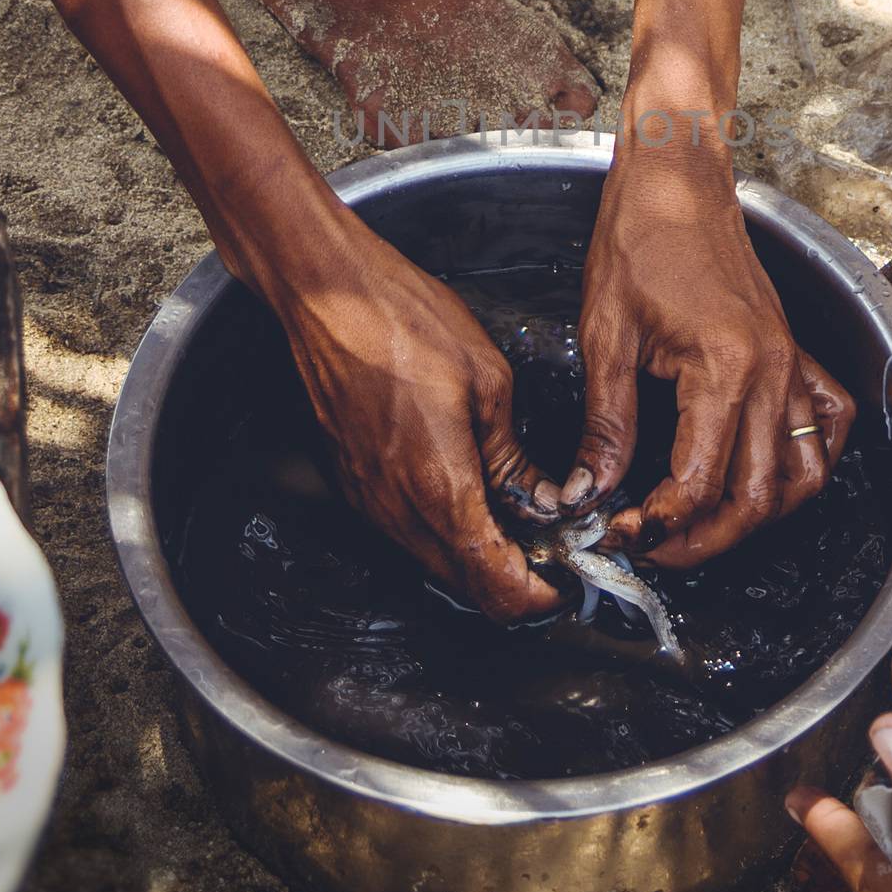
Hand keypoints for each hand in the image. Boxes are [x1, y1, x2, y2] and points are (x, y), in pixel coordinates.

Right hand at [271, 223, 563, 621]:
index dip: (537, 595)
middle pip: (465, 585)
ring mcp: (368, 498)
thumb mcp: (487, 379)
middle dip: (514, 579)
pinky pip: (405, 530)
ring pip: (433, 561)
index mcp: (439, 485)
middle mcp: (396, 506)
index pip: (495, 585)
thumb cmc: (402, 319)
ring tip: (517, 518)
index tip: (564, 580)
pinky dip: (444, 530)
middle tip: (551, 548)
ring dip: (478, 556)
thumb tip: (542, 498)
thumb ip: (514, 454)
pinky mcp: (353, 481)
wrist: (327, 295)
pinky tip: (469, 493)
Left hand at [568, 123, 852, 565]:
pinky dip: (810, 460)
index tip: (624, 534)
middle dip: (706, 538)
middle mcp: (772, 370)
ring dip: (760, 514)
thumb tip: (591, 491)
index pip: (701, 481)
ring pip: (803, 473)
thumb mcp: (606, 335)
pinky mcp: (793, 348)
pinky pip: (828, 422)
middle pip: (759, 495)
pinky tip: (772, 472)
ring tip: (705, 526)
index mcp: (723, 367)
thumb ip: (606, 424)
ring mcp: (791, 360)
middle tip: (655, 546)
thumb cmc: (639, 238)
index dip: (660, 524)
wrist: (676, 176)